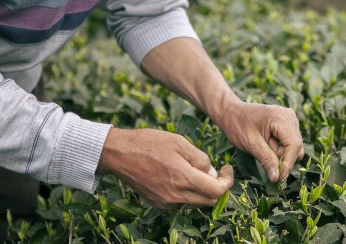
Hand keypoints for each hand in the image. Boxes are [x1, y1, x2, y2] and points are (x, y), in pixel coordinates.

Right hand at [97, 128, 233, 208]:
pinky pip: (181, 202)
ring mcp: (166, 202)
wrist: (119, 154)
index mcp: (183, 179)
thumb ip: (200, 159)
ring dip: (202, 190)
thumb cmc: (149, 144)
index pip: (217, 191)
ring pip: (195, 202)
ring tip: (195, 170)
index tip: (226, 169)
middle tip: (217, 171)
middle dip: (217, 187)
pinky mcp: (158, 203)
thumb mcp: (180, 142)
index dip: (227, 181)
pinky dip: (188, 192)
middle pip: (208, 200)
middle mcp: (176, 196)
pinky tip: (180, 176)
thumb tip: (211, 172)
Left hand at [214, 100, 303, 182]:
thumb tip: (277, 177)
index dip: (288, 164)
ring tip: (263, 147)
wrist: (231, 113)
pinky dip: (279, 149)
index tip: (279, 179)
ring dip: (279, 154)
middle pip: (296, 147)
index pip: (294, 145)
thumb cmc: (237, 125)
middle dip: (282, 158)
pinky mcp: (287, 125)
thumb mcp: (251, 144)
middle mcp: (289, 117)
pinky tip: (266, 144)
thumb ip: (266, 159)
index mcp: (282, 118)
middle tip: (263, 157)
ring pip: (293, 147)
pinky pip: (289, 143)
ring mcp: (289, 120)